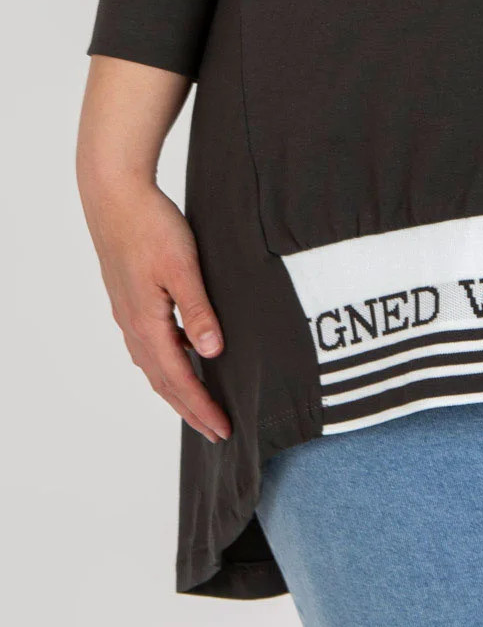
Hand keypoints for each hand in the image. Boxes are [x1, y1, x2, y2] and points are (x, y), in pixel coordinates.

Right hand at [77, 55, 229, 442]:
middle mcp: (134, 326)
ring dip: (178, 388)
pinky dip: (168, 363)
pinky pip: (150, 345)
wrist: (115, 195)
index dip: (201, 406)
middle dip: (191, 408)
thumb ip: (196, 309)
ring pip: (155, 365)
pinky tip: (184, 355)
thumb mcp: (182, 265)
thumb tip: (213, 351)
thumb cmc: (150, 225)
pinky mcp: (130, 300)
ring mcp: (128, 314)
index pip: (178, 379)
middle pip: (164, 381)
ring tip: (201, 404)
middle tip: (216, 431)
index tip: (222, 429)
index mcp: (147, 323)